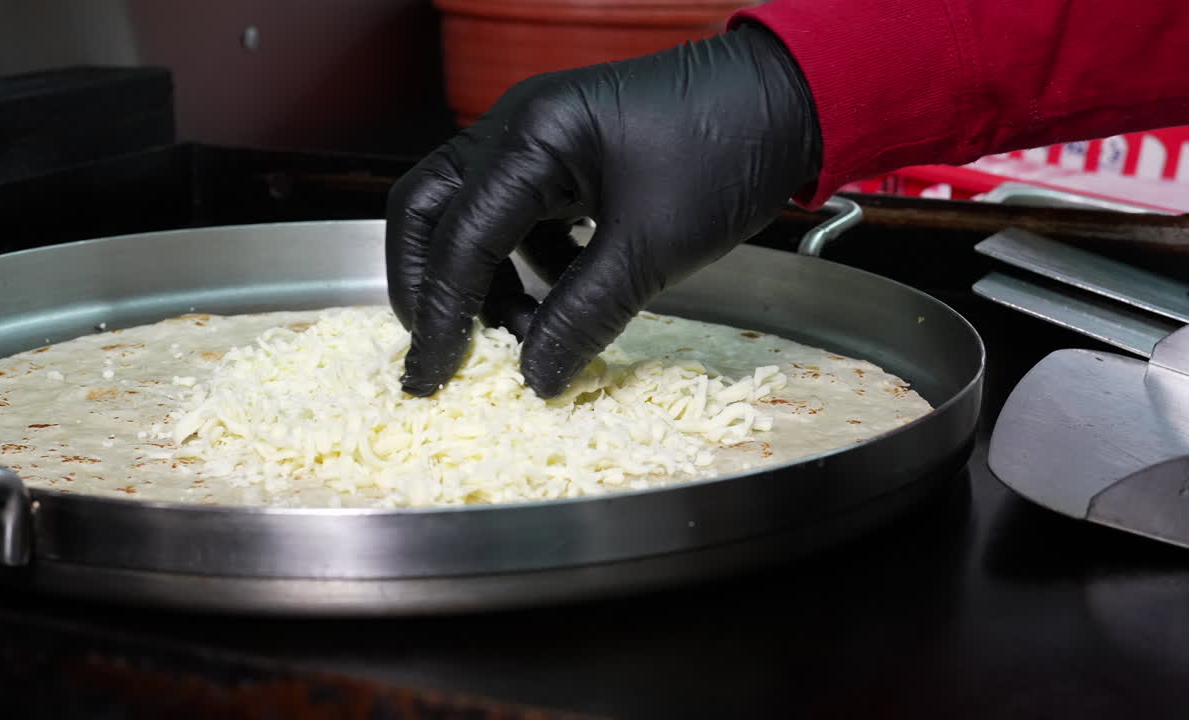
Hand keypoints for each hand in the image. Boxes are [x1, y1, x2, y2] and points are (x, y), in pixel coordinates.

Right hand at [387, 22, 820, 397]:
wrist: (786, 102)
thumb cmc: (727, 153)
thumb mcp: (652, 247)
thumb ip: (583, 314)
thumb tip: (533, 376)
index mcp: (532, 138)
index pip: (458, 236)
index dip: (440, 314)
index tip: (432, 375)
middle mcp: (517, 128)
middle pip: (429, 210)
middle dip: (428, 285)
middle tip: (442, 349)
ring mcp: (538, 139)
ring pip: (469, 214)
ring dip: (481, 279)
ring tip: (522, 331)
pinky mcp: (564, 157)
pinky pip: (516, 216)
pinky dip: (524, 264)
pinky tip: (559, 296)